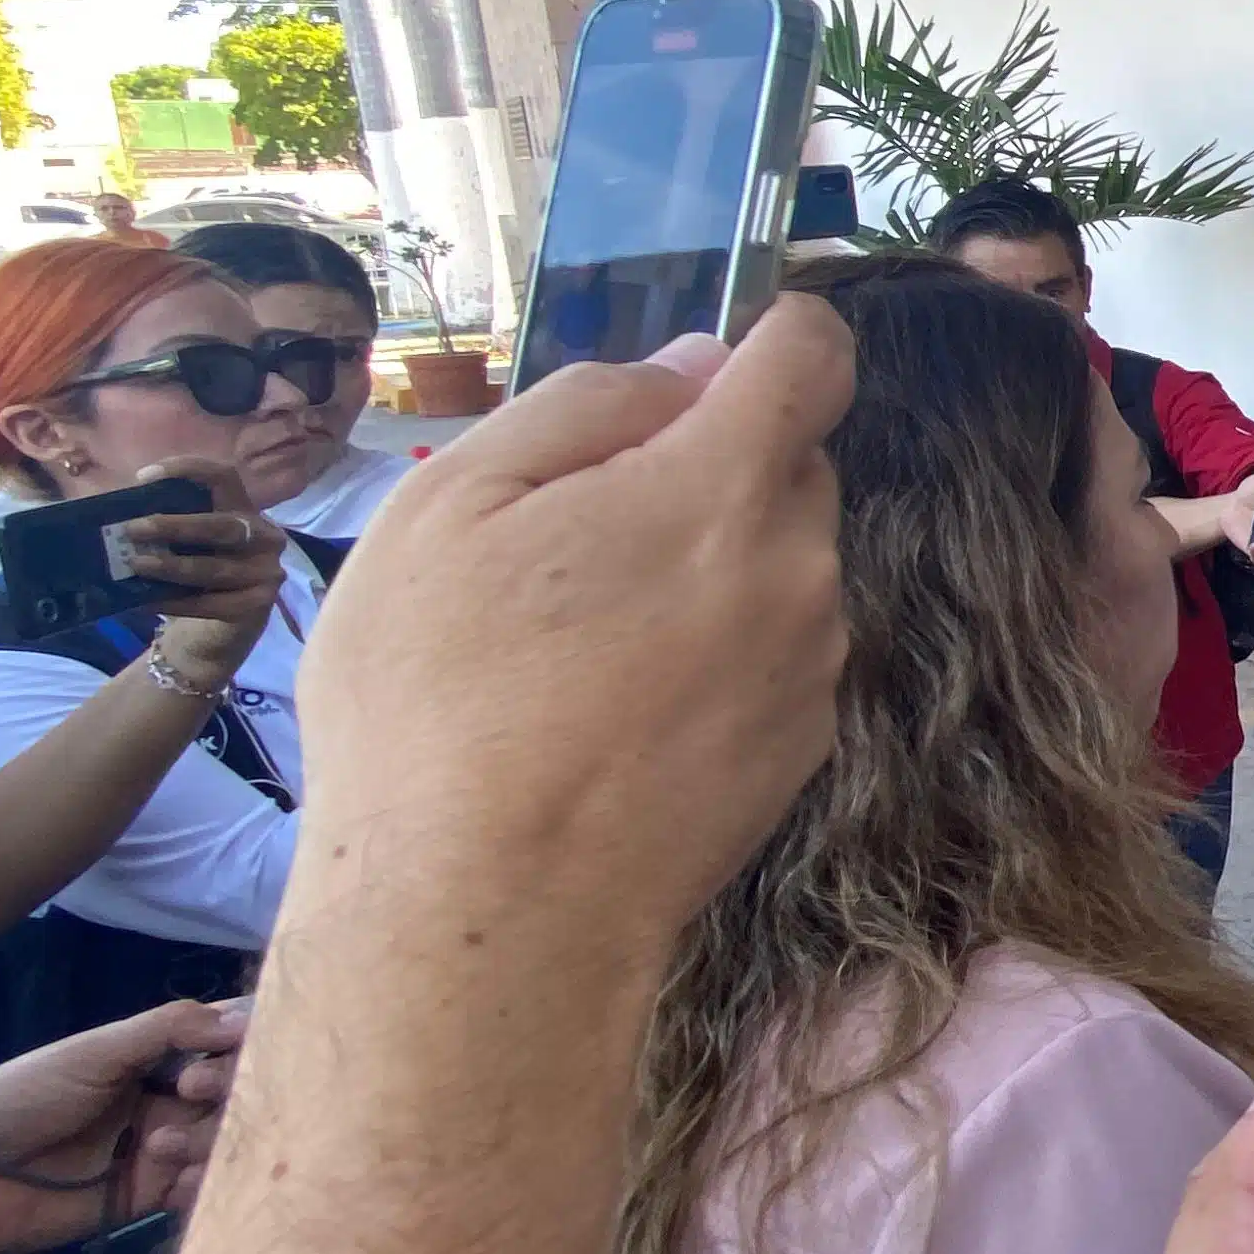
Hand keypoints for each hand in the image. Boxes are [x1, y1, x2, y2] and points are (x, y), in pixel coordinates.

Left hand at [0, 997, 245, 1253]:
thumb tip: (245, 1020)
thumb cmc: (22, 1098)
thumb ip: (169, 1030)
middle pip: (234, 1091)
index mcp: (151, 1057)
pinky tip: (172, 1182)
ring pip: (223, 1140)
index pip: (222, 1041)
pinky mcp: (149, 1198)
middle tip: (192, 1091)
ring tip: (161, 1149)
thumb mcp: (93, 1052)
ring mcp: (159, 1150)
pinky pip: (199, 1190)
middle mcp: (164, 1100)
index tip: (243, 1043)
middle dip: (228, 1089)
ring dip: (208, 1140)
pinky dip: (200, 1184)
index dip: (245, 1040)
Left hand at [119, 460, 284, 689]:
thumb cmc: (199, 566)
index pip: (223, 476)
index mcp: (244, 508)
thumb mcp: (185, 539)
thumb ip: (162, 521)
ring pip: (216, 568)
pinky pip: (212, 603)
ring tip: (136, 565)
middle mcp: (264, 536)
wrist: (226, 620)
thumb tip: (112, 511)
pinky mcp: (258, 603)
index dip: (187, 470)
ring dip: (172, 567)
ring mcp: (266, 571)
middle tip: (132, 530)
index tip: (143, 477)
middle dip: (175, 526)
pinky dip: (176, 602)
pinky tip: (146, 601)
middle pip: (222, 526)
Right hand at [290, 302, 853, 973]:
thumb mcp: (453, 504)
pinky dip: (715, 657)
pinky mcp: (802, 750)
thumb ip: (588, 406)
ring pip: (779, 566)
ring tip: (578, 642)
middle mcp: (801, 570)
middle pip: (789, 466)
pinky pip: (772, 655)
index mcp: (726, 488)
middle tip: (578, 533)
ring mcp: (812, 667)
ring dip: (708, 570)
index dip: (770, 337)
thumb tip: (689, 367)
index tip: (714, 361)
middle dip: (707, 470)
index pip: (812, 356)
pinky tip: (616, 710)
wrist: (491, 916)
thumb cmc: (441, 703)